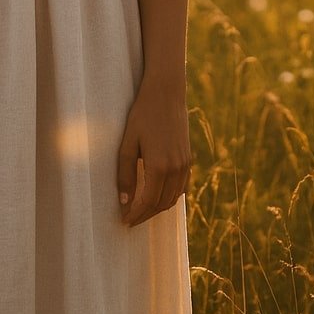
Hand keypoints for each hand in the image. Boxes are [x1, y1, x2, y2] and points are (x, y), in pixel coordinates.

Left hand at [116, 76, 191, 228]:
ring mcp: (185, 165)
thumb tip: (124, 201)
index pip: (148, 202)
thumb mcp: (128, 142)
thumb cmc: (142, 115)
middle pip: (161, 204)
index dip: (135, 214)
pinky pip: (181, 188)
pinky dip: (170, 197)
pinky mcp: (188, 159)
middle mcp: (176, 169)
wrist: (166, 94)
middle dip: (145, 215)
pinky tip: (158, 197)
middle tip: (130, 219)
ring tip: (141, 211)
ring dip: (157, 208)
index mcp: (159, 166)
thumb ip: (125, 174)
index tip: (124, 220)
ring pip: (173, 198)